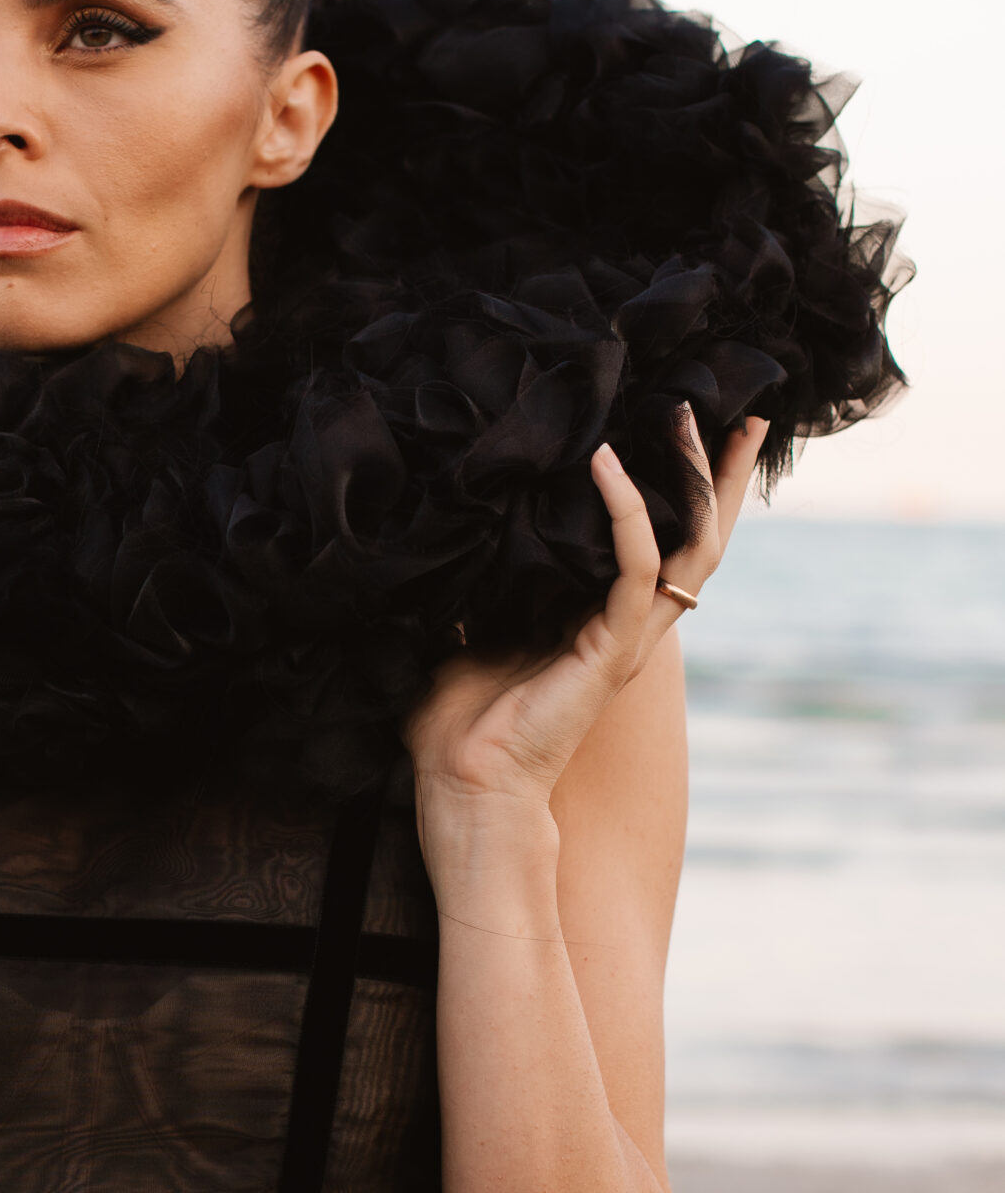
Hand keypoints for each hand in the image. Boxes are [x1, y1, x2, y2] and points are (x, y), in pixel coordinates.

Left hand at [404, 411, 768, 813]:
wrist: (463, 786)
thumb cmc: (458, 722)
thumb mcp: (466, 625)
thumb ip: (478, 578)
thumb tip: (451, 517)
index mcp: (602, 620)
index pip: (662, 540)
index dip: (680, 488)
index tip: (683, 424)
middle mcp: (630, 626)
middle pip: (701, 536)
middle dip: (720, 472)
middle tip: (741, 405)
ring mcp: (628, 637)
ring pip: (691, 544)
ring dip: (694, 476)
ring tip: (689, 410)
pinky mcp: (613, 649)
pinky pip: (637, 566)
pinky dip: (626, 511)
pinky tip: (604, 461)